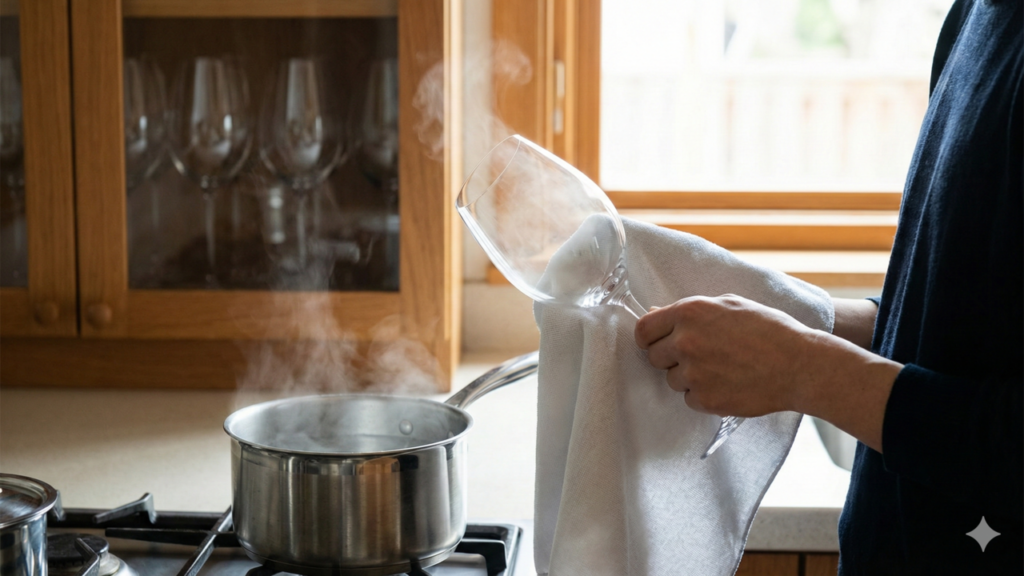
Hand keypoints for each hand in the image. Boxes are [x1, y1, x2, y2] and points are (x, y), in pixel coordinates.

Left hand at [634, 294, 818, 417]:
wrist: (800, 365)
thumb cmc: (769, 330)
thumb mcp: (729, 305)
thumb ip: (690, 311)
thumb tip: (656, 314)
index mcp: (690, 313)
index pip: (643, 329)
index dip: (649, 337)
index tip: (657, 343)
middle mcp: (686, 342)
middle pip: (653, 357)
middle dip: (669, 357)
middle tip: (698, 356)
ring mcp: (694, 373)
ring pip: (672, 380)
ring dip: (689, 378)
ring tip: (721, 368)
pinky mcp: (706, 399)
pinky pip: (689, 399)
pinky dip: (704, 395)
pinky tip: (728, 383)